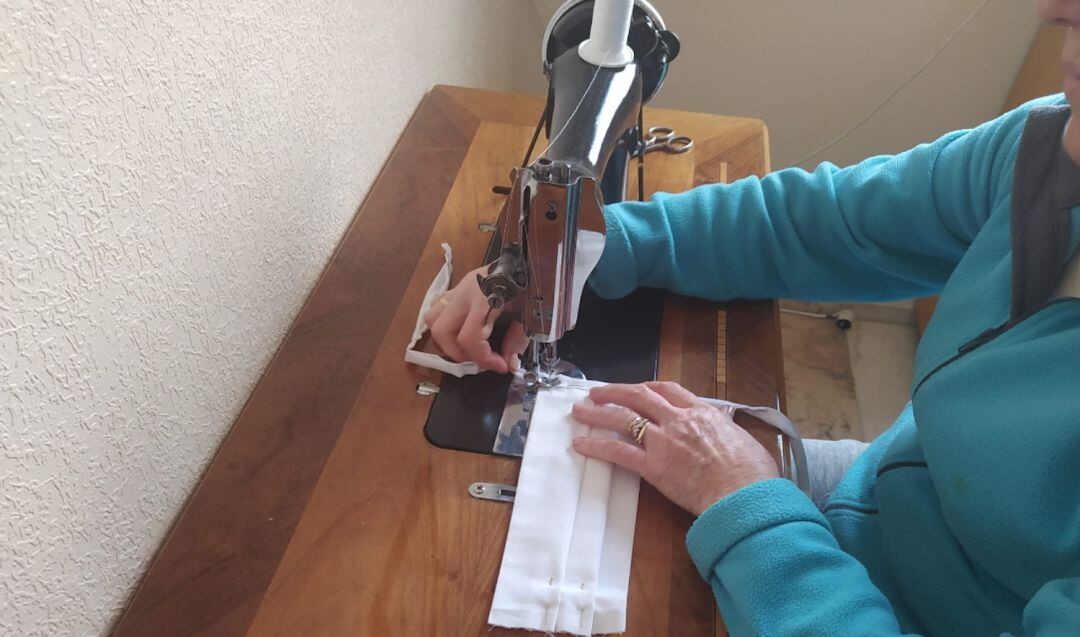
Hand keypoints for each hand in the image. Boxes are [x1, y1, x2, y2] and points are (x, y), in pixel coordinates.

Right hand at [423, 265, 529, 372]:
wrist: (529, 255)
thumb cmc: (533, 281)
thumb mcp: (532, 312)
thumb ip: (519, 340)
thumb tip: (509, 363)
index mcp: (485, 297)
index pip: (469, 337)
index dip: (483, 359)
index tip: (501, 366)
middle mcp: (465, 292)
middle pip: (442, 331)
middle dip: (459, 353)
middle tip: (480, 359)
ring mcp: (459, 287)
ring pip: (433, 318)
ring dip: (447, 339)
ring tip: (469, 346)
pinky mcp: (458, 286)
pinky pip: (439, 306)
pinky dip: (446, 324)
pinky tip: (463, 329)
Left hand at [571, 381, 779, 515]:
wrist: (745, 495)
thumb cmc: (753, 474)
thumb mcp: (745, 440)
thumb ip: (727, 429)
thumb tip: (725, 426)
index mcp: (702, 413)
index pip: (669, 390)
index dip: (648, 387)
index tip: (637, 388)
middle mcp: (678, 421)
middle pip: (639, 396)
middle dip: (615, 392)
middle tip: (597, 393)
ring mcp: (663, 442)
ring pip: (623, 419)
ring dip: (598, 413)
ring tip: (579, 411)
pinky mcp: (653, 466)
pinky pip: (617, 451)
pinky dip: (596, 446)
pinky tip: (580, 445)